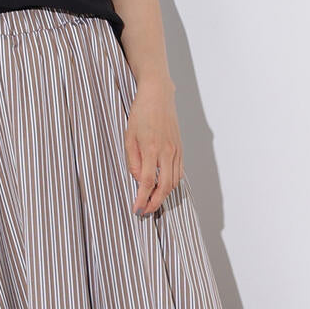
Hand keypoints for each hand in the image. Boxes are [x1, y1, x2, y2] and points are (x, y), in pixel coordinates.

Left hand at [124, 83, 183, 216]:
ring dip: (164, 196)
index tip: (136, 209)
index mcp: (151, 148)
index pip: (148, 181)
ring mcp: (176, 151)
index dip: (142, 198)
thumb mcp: (129, 136)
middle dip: (155, 203)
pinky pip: (179, 172)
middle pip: (164, 186)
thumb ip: (133, 161)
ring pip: (174, 181)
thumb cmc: (141, 114)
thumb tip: (139, 180)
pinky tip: (163, 188)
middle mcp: (167, 152)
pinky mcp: (181, 149)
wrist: (158, 96)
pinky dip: (172, 184)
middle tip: (145, 212)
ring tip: (152, 202)